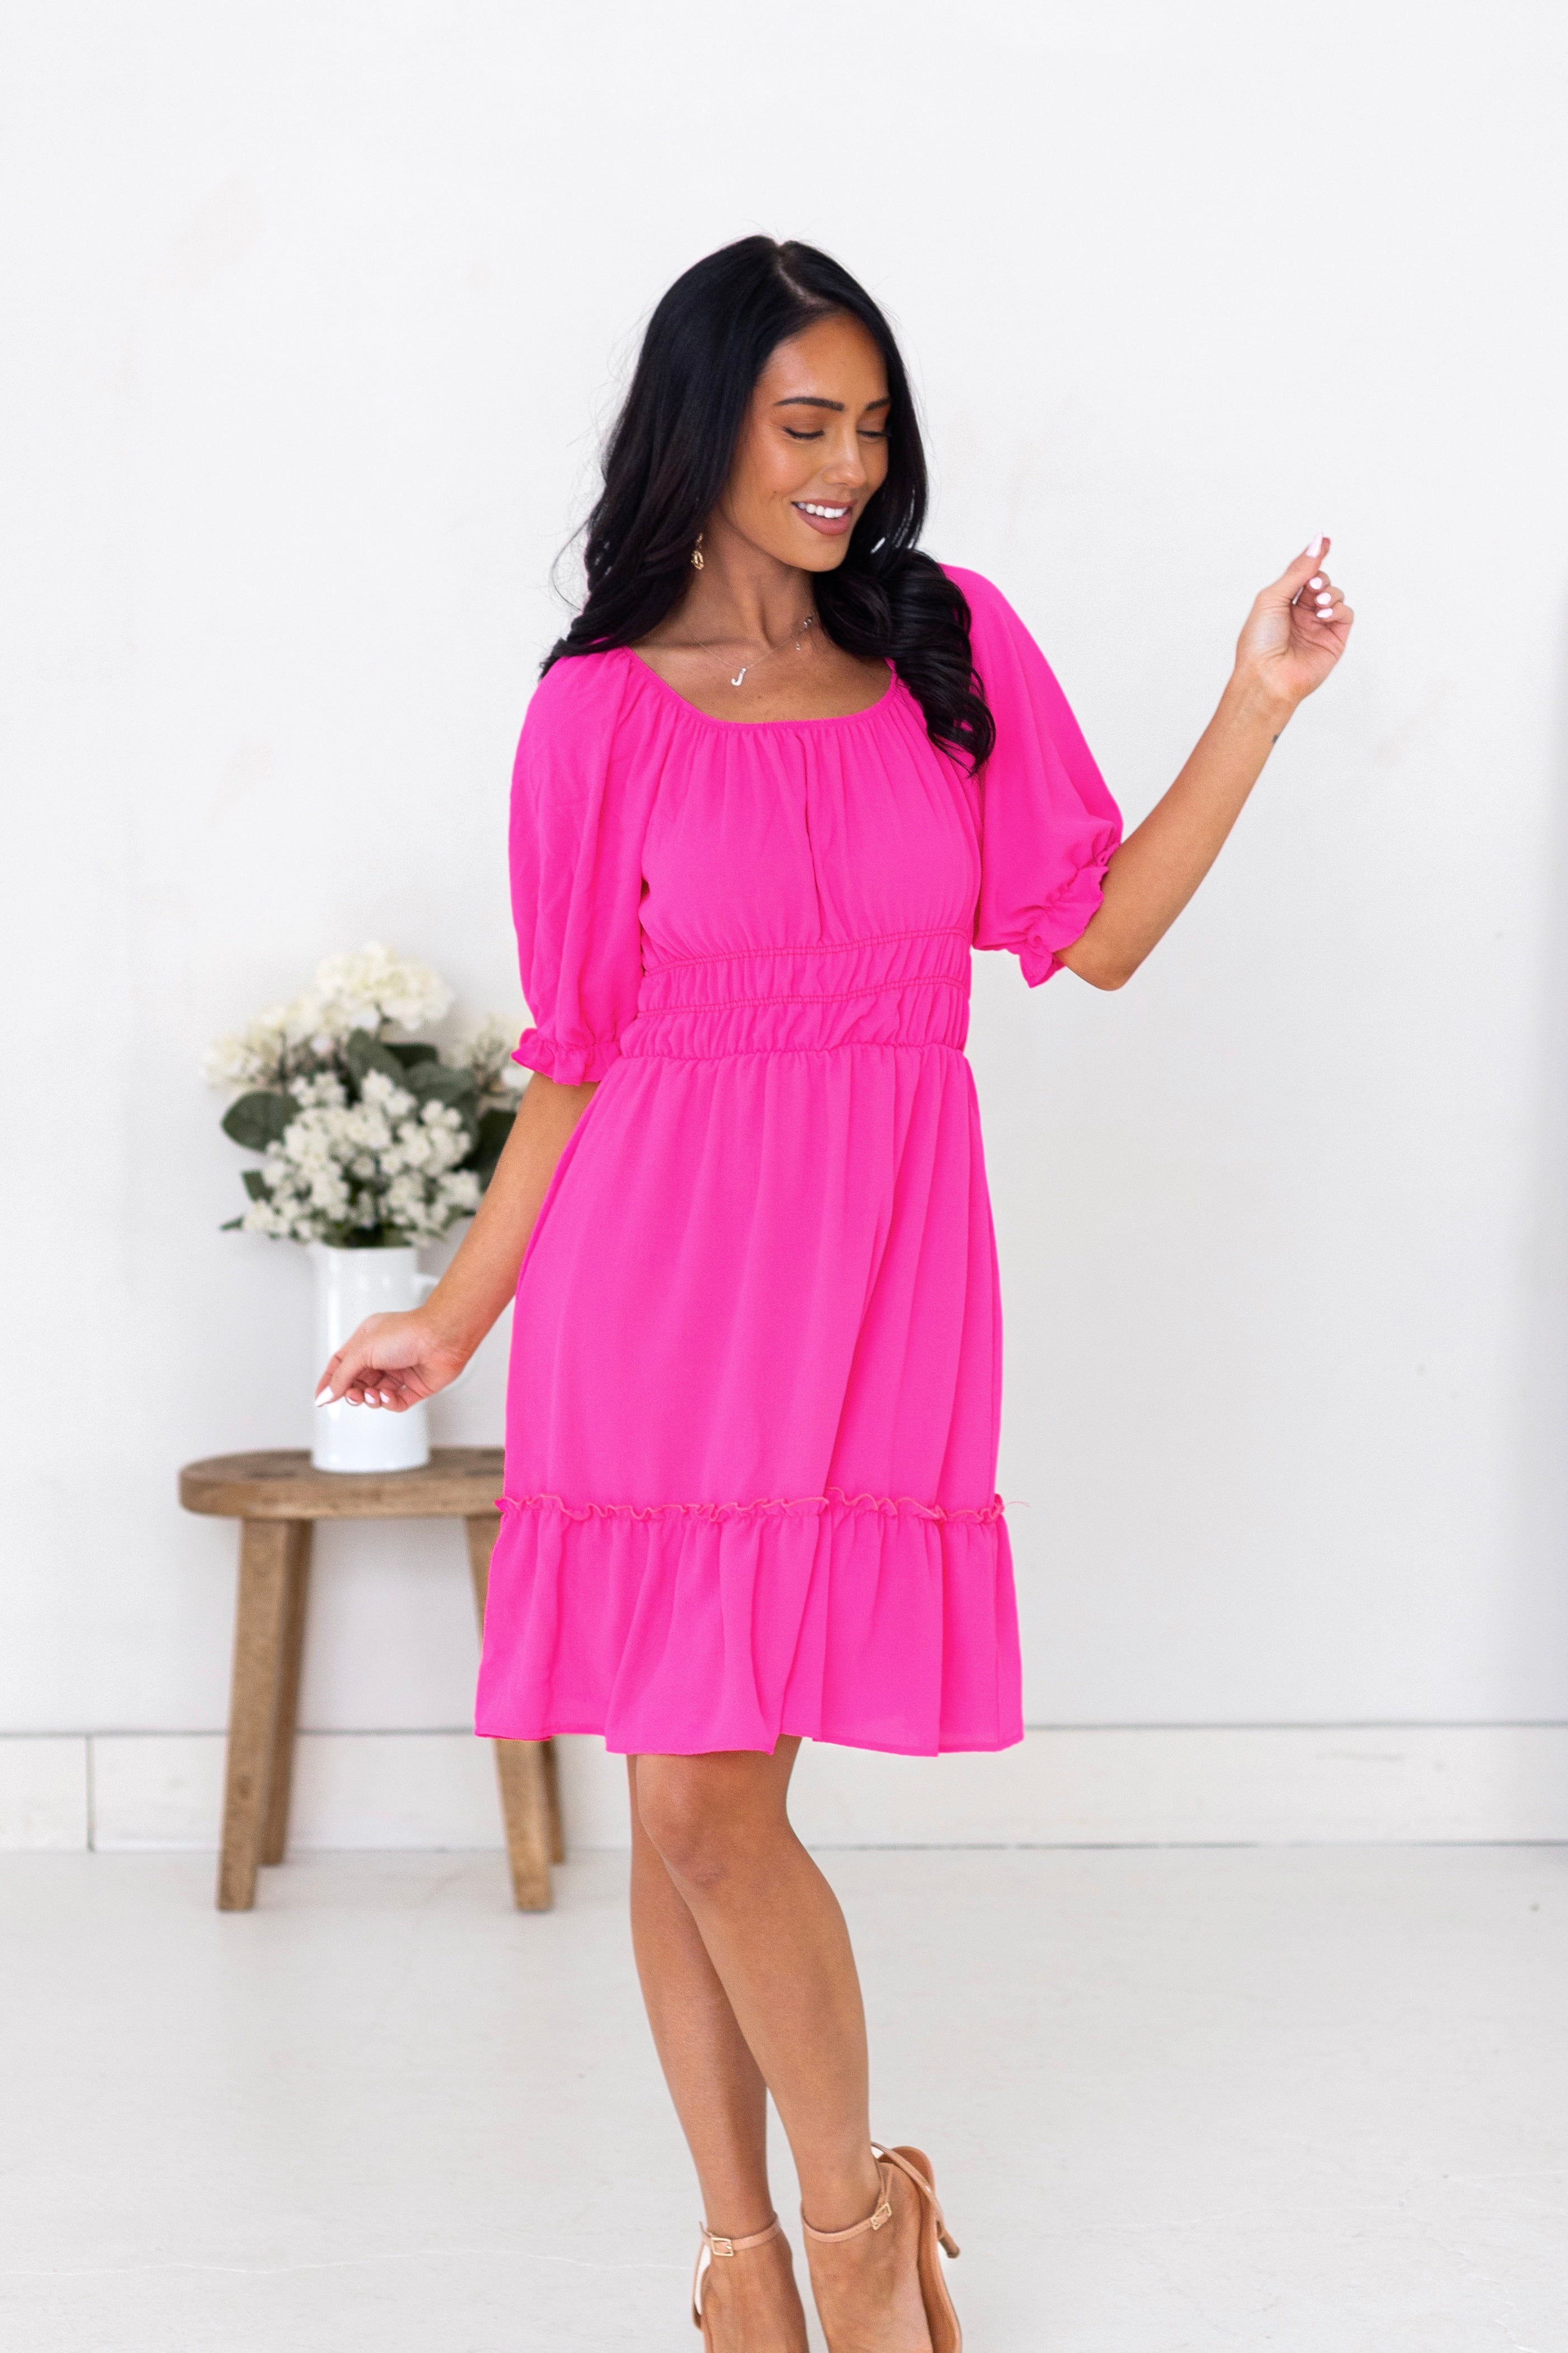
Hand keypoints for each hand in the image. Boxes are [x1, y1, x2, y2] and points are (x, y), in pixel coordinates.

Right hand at [315, 1310, 471, 1412]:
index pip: (341, 1363)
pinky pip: (395, 1402)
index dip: (330, 1381)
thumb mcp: (363, 1351)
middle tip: (353, 1395)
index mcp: (366, 1340)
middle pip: (356, 1382)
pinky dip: (388, 1403)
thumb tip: (325, 1396)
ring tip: (372, 1394)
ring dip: (370, 1398)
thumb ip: (341, 1376)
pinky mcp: (414, 1386)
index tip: (321, 1399)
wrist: (442, 1338)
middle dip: (351, 1392)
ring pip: (374, 1394)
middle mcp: (382, 1356)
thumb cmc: (406, 1333)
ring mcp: (399, 1372)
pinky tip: (388, 1396)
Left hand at [1234, 537, 1353, 715]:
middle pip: (1320, 581)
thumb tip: (1317, 543)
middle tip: (1312, 587)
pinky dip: (1337, 609)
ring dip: (1329, 593)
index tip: (1326, 541)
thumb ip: (1298, 570)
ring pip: (1335, 595)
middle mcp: (1301, 613)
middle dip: (1319, 578)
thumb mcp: (1273, 597)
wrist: (1267, 677)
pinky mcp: (1333, 639)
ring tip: (1316, 604)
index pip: (1303, 574)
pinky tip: (1322, 615)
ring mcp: (1318, 626)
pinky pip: (1345, 614)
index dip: (1314, 557)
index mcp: (1282, 603)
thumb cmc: (1260, 642)